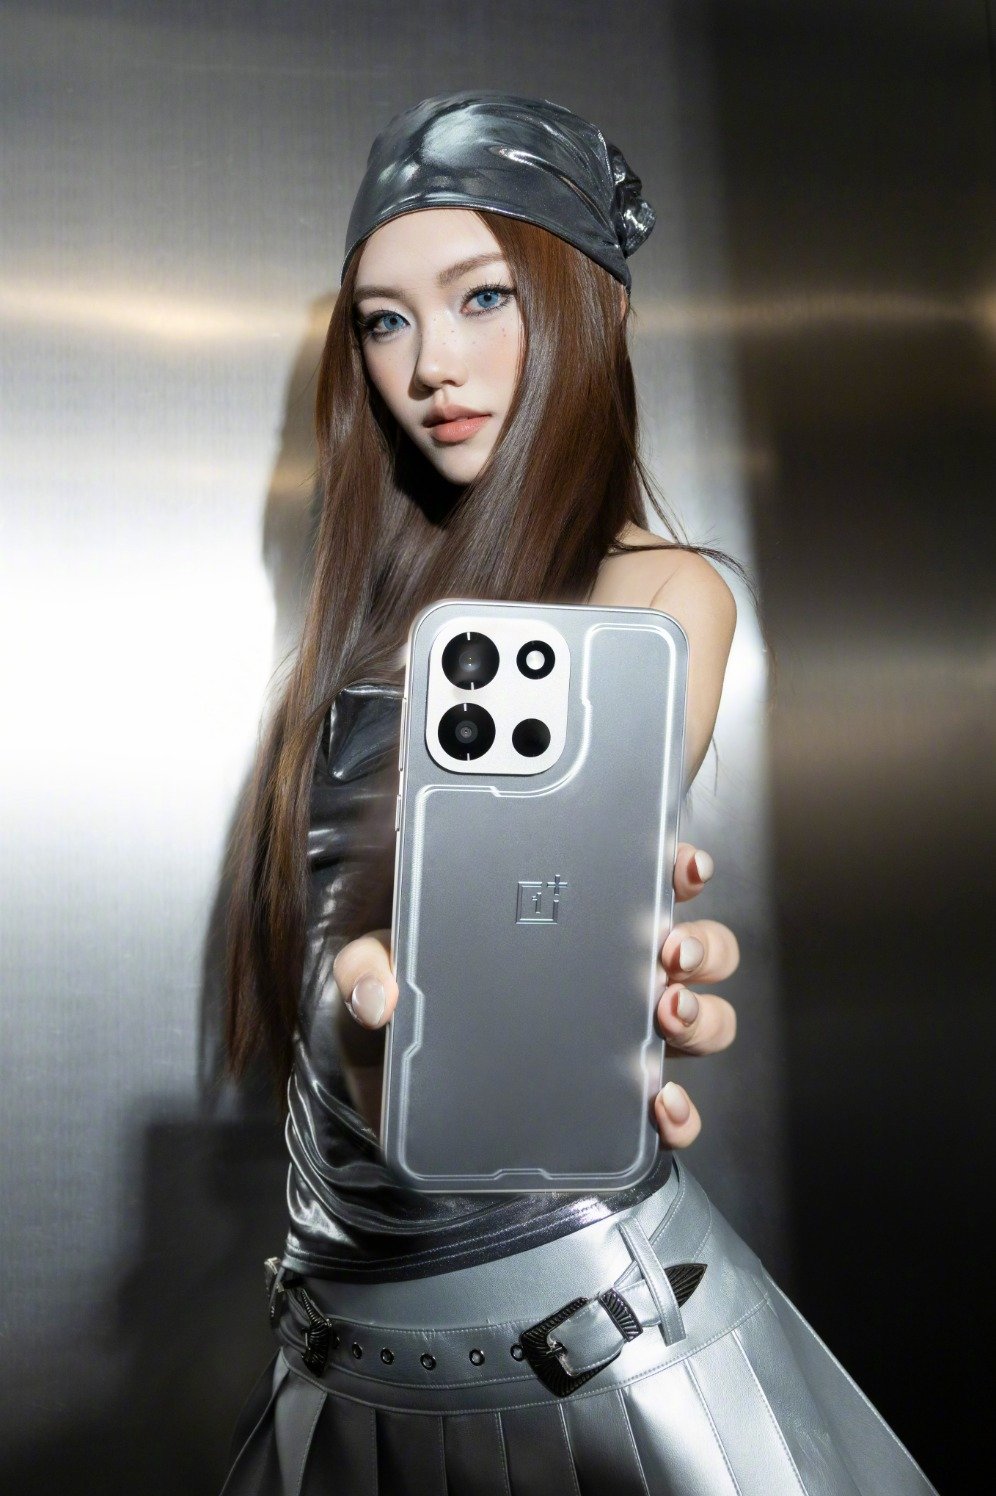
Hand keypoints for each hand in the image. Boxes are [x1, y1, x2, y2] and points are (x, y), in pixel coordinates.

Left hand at [332, 842, 739, 1151]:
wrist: (401, 1100)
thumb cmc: (414, 1012)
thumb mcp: (384, 970)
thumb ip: (371, 963)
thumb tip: (381, 990)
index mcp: (573, 927)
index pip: (645, 883)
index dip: (679, 868)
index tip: (681, 864)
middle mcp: (612, 978)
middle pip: (696, 951)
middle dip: (702, 944)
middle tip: (669, 947)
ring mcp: (620, 1041)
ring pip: (701, 1020)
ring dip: (701, 1015)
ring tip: (665, 1013)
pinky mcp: (615, 1106)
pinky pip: (672, 1111)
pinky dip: (681, 1113)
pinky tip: (661, 1106)